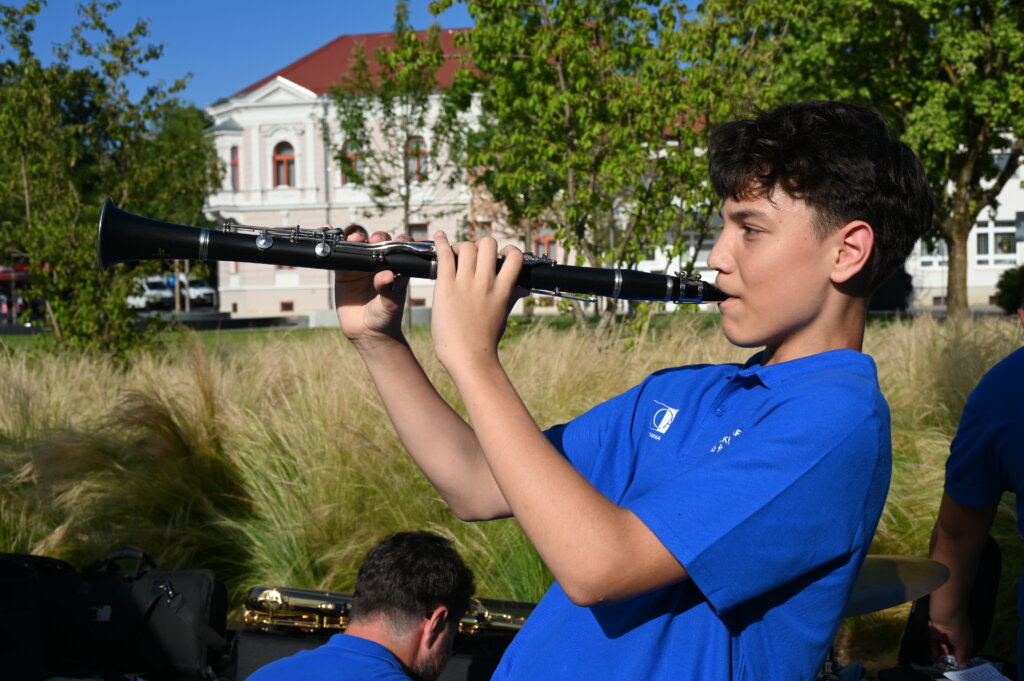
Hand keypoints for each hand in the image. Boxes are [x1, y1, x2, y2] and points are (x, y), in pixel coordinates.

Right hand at [334, 226, 411, 349]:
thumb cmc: (385, 318)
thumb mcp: (390, 305)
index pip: (400, 248)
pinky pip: (339, 254)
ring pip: (358, 244)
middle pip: (378, 241)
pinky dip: (334, 242)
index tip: (397, 242)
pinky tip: (330, 233)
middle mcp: (379, 263)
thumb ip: (389, 290)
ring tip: (354, 238)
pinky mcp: (344, 270)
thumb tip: (387, 275)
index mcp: (395, 268)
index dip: (399, 241)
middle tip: (374, 240)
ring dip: (355, 236)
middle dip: (377, 237)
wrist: (366, 332)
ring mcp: (361, 265)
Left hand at [430, 232, 525, 372]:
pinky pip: (444, 255)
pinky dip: (441, 244)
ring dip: (461, 246)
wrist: (469, 358)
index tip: (499, 257)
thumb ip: (512, 296)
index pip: (515, 256)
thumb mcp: (503, 315)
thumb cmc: (485, 340)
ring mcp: (465, 283)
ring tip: (455, 255)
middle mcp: (486, 282)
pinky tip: (439, 238)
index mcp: (503, 289)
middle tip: (473, 257)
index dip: (507, 251)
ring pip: (467, 246)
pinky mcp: (446, 286)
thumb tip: (525, 288)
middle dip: (481, 246)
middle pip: (488, 244)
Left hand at [928, 614, 972, 667]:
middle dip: (952, 657)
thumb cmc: (959, 631)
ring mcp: (944, 634)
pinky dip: (934, 650)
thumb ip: (961, 656)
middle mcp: (955, 636)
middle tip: (950, 666)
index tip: (960, 666)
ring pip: (943, 646)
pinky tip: (935, 657)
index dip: (963, 658)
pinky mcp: (934, 632)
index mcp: (965, 638)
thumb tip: (963, 666)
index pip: (964, 650)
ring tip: (942, 663)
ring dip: (943, 654)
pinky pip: (934, 643)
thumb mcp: (962, 645)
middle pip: (953, 648)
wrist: (946, 616)